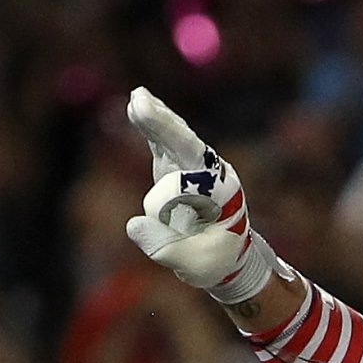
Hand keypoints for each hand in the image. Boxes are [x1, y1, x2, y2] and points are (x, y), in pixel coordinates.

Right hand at [122, 89, 278, 303]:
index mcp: (221, 193)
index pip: (191, 176)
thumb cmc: (216, 262)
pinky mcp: (177, 167)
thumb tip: (133, 225)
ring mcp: (194, 167)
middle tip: (142, 103)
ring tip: (138, 98)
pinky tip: (135, 104)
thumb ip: (163, 246)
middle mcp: (211, 173)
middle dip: (164, 125)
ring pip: (174, 137)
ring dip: (156, 117)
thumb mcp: (193, 264)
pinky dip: (152, 124)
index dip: (166, 191)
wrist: (229, 257)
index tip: (154, 213)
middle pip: (185, 143)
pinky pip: (164, 140)